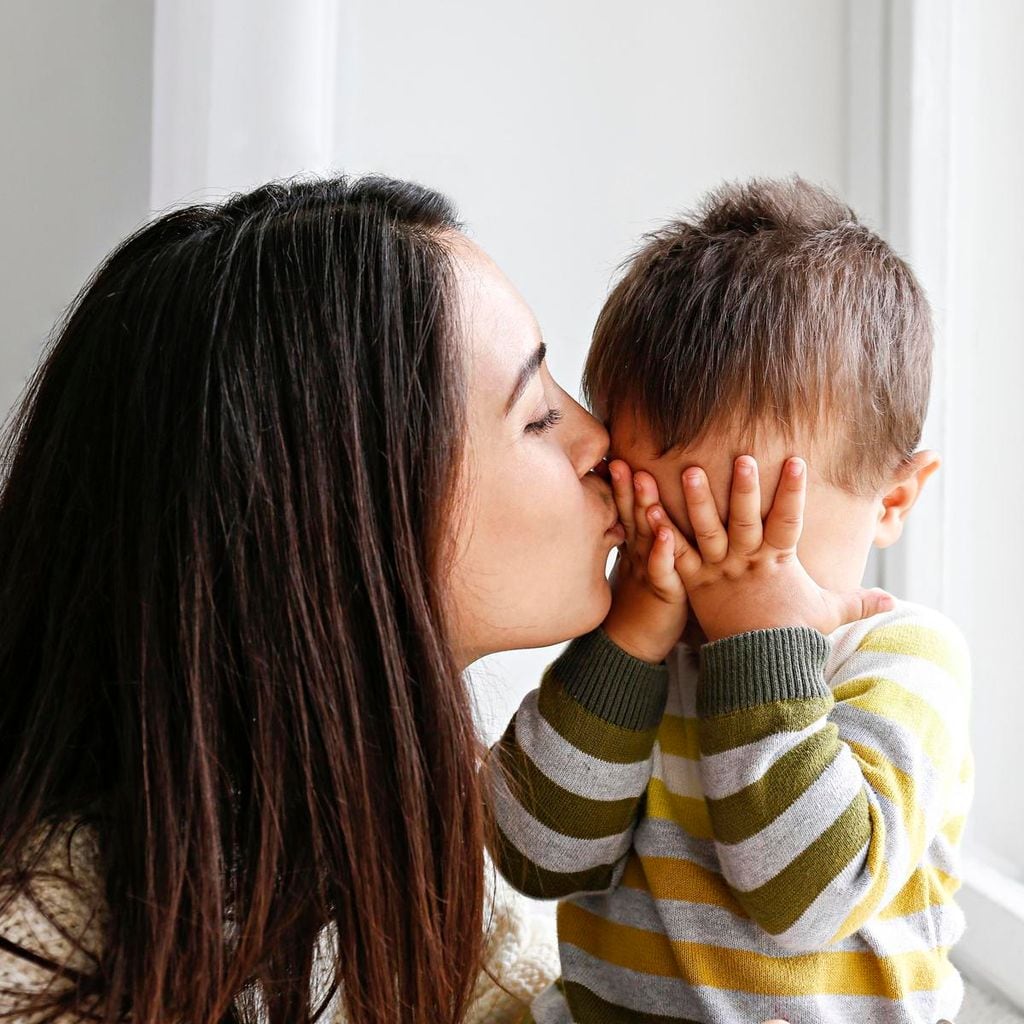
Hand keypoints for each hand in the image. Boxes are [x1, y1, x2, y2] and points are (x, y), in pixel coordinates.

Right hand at [600, 460, 689, 663]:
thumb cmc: (641, 607)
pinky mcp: (664, 592)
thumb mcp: (639, 567)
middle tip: (617, 458)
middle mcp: (639, 555)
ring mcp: (648, 572)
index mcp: (634, 547)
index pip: (624, 510)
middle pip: (631, 515)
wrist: (631, 649)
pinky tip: (666, 532)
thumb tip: (643, 511)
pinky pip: (663, 569)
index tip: (610, 456)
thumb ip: (641, 538)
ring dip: (644, 507)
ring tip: (642, 478)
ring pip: (645, 535)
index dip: (618, 485)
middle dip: (625, 486)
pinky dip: (663, 551)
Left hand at [646, 454, 893, 641]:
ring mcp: (718, 571)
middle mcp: (747, 562)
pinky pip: (676, 555)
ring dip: (697, 501)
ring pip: (707, 531)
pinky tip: (649, 509)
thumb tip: (893, 601)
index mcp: (778, 561)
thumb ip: (857, 600)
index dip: (793, 491)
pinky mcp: (693, 582)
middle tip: (741, 457)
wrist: (757, 667)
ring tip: (688, 470)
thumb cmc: (791, 636)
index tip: (796, 459)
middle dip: (744, 489)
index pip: (789, 520)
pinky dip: (662, 534)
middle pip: (746, 520)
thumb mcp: (827, 614)